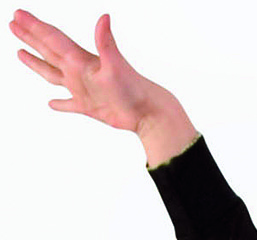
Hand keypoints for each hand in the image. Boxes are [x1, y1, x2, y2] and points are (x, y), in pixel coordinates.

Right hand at [10, 9, 169, 133]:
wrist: (148, 112)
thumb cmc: (133, 88)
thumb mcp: (115, 64)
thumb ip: (105, 41)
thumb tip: (104, 17)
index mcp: (80, 59)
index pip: (52, 38)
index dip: (34, 26)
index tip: (18, 14)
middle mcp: (78, 71)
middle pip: (48, 50)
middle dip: (30, 37)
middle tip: (13, 23)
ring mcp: (82, 89)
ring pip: (52, 74)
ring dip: (36, 64)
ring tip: (21, 54)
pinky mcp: (89, 107)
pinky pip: (69, 105)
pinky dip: (60, 104)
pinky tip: (51, 103)